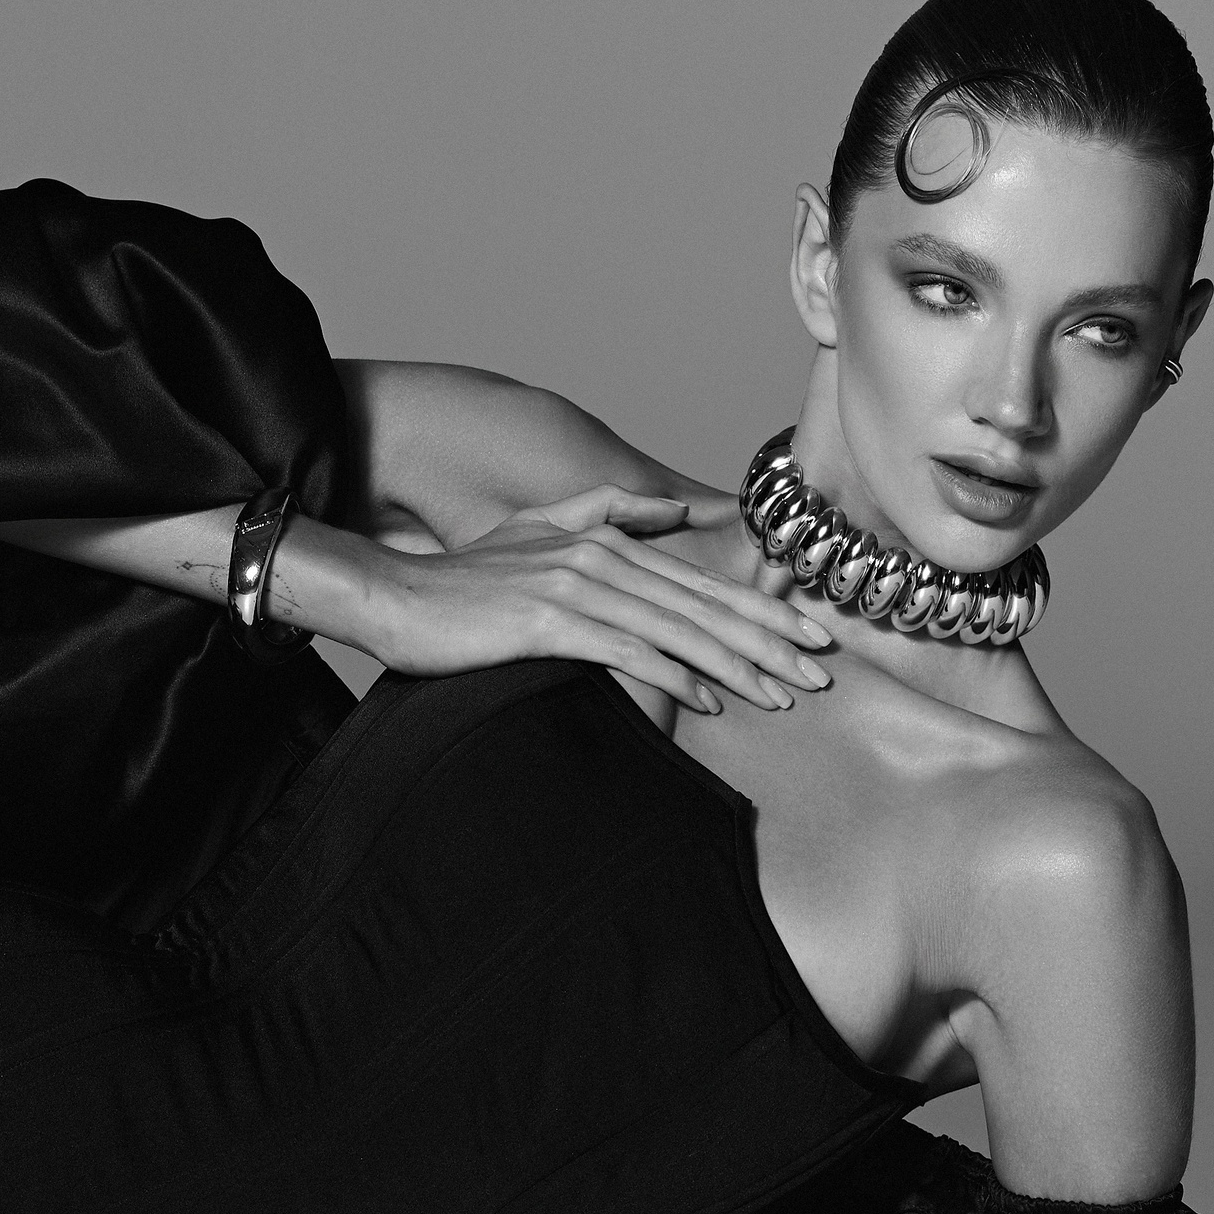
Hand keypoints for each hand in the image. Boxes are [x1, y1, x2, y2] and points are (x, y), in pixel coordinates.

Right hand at [351, 488, 830, 713]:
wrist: (394, 597)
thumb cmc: (462, 583)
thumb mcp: (533, 532)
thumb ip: (602, 512)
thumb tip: (668, 512)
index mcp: (605, 539)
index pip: (699, 583)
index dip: (760, 611)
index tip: (807, 639)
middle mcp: (601, 555)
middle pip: (703, 605)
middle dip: (768, 640)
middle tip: (819, 672)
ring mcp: (577, 587)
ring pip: (677, 630)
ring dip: (736, 666)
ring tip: (781, 694)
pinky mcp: (550, 621)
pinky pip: (629, 652)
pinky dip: (676, 676)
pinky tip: (711, 701)